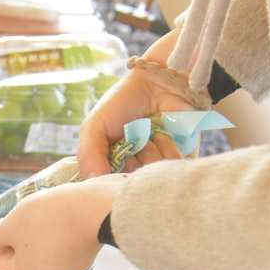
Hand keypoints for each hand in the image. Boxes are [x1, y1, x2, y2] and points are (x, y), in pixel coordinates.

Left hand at [0, 174, 128, 269]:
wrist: (96, 210)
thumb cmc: (48, 219)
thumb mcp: (12, 224)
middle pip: (21, 257)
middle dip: (18, 234)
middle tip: (20, 213)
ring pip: (42, 250)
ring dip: (37, 233)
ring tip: (41, 213)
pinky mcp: (85, 257)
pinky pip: (61, 246)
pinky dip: (57, 233)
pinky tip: (58, 217)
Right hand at [77, 30, 196, 177]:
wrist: (159, 80)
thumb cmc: (123, 102)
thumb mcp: (94, 126)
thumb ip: (88, 155)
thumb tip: (94, 183)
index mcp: (110, 165)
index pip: (105, 189)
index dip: (106, 183)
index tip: (110, 169)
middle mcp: (132, 170)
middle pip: (129, 188)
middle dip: (129, 168)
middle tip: (130, 148)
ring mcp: (156, 166)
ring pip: (152, 181)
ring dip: (149, 158)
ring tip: (148, 137)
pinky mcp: (181, 161)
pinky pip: (175, 172)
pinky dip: (168, 153)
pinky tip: (163, 136)